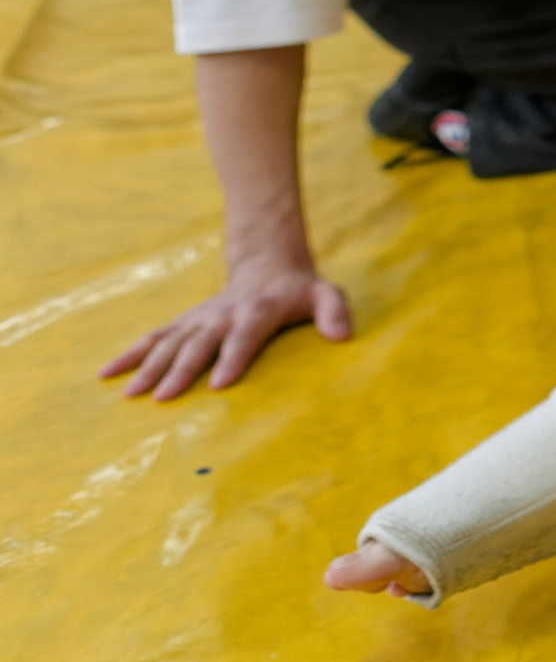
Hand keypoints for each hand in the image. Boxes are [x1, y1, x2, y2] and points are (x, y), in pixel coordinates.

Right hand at [101, 256, 350, 399]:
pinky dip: (130, 353)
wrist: (267, 264)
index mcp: (257, 311)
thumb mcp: (326, 294)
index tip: (220, 384)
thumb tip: (343, 335)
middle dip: (182, 370)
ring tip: (130, 393)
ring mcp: (200, 318)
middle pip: (200, 343)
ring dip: (149, 366)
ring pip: (171, 342)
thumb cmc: (299, 289)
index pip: (245, 336)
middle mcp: (223, 314)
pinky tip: (106, 373)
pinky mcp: (184, 321)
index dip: (234, 357)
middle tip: (164, 397)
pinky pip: (153, 337)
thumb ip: (335, 311)